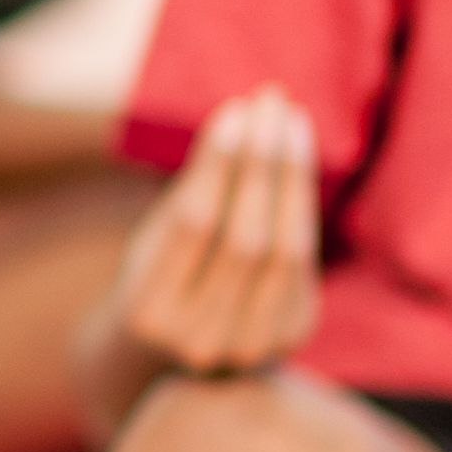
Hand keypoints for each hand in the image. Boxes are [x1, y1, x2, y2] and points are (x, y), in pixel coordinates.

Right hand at [116, 89, 319, 376]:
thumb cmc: (160, 272)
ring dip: (292, 177)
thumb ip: (194, 187)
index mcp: (148, 313)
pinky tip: (298, 162)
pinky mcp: (291, 336)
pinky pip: (304, 261)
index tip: (234, 111)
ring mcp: (252, 344)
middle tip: (270, 103)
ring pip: (284, 250)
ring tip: (290, 121)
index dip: (219, 164)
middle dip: (262, 163)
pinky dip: (302, 205)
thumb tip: (241, 118)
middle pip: (246, 239)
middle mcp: (201, 339)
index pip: (193, 225)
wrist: (179, 349)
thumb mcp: (154, 234)